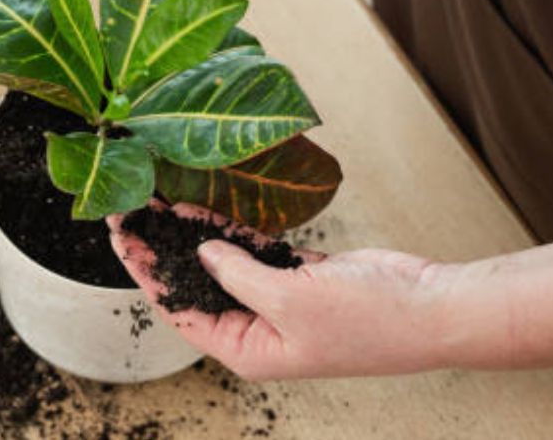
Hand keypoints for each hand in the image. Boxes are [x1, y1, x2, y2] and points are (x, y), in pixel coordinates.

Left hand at [107, 203, 449, 379]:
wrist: (432, 306)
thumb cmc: (370, 320)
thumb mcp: (289, 298)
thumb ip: (237, 274)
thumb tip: (201, 252)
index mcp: (248, 351)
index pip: (177, 310)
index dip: (145, 273)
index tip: (120, 237)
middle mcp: (256, 328)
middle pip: (192, 284)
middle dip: (160, 249)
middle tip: (129, 211)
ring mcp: (277, 300)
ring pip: (219, 264)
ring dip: (190, 234)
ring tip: (154, 201)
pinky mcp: (297, 276)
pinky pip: (251, 250)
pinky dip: (228, 229)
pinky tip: (199, 206)